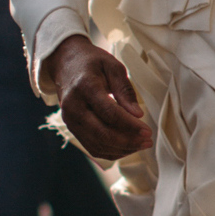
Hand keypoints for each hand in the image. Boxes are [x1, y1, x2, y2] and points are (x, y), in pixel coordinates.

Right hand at [44, 33, 153, 158]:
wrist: (66, 64)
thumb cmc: (93, 63)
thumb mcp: (113, 66)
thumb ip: (125, 90)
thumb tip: (137, 115)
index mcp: (85, 87)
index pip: (109, 113)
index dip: (130, 125)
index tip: (148, 131)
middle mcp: (74, 107)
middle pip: (102, 133)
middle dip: (128, 141)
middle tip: (148, 141)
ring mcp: (70, 120)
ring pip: (97, 144)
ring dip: (122, 149)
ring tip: (141, 145)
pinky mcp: (72, 128)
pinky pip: (92, 147)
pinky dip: (111, 151)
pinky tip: (127, 147)